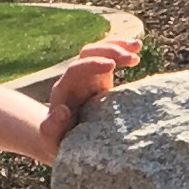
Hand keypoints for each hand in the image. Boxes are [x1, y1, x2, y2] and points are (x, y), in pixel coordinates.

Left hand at [31, 25, 142, 154]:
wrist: (62, 140)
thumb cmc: (58, 142)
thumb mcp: (51, 140)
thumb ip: (52, 128)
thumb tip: (62, 110)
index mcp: (64, 91)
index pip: (76, 69)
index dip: (92, 64)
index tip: (112, 66)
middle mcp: (75, 79)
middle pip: (88, 54)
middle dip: (109, 51)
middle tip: (132, 59)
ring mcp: (88, 77)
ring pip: (99, 51)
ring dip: (117, 46)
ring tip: (137, 47)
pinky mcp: (100, 79)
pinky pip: (110, 58)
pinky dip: (122, 50)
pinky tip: (137, 47)